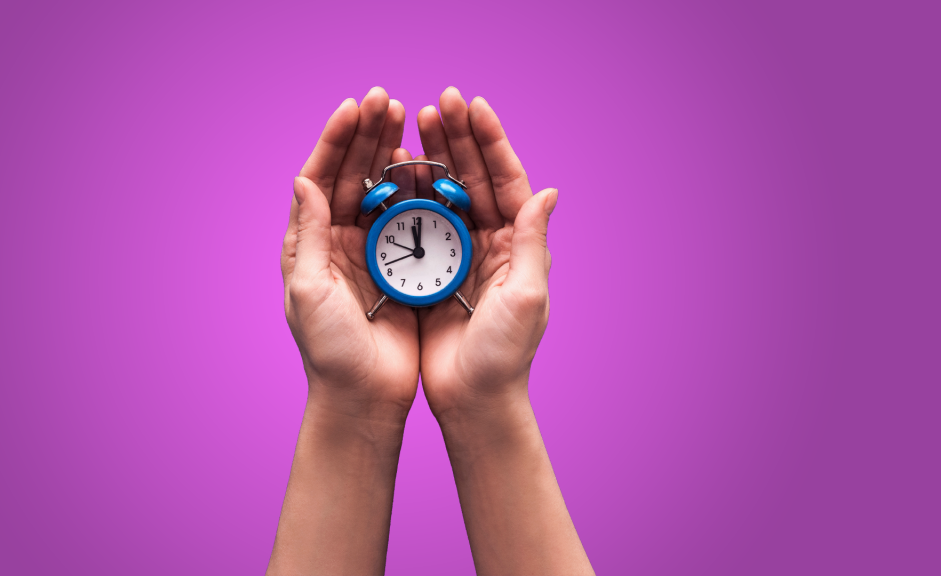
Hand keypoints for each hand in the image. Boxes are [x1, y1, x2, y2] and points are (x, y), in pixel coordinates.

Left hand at [281, 87, 417, 419]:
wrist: (366, 397)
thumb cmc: (330, 352)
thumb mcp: (308, 291)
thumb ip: (308, 235)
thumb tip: (303, 180)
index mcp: (311, 244)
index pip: (320, 179)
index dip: (335, 141)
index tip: (354, 109)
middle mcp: (340, 241)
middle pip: (354, 175)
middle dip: (368, 136)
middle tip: (387, 100)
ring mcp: (374, 252)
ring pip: (385, 190)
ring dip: (395, 154)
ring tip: (410, 119)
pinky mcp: (405, 267)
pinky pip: (414, 219)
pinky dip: (421, 189)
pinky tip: (431, 163)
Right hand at [413, 88, 591, 575]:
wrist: (471, 401)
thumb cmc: (504, 356)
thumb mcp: (527, 298)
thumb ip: (534, 244)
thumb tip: (549, 191)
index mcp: (518, 245)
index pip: (508, 181)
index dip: (492, 142)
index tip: (474, 106)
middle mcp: (490, 243)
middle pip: (474, 178)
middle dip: (458, 138)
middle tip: (438, 101)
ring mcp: (458, 254)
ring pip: (443, 193)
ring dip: (429, 156)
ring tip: (411, 122)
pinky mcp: (429, 270)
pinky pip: (416, 221)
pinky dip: (406, 192)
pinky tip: (391, 167)